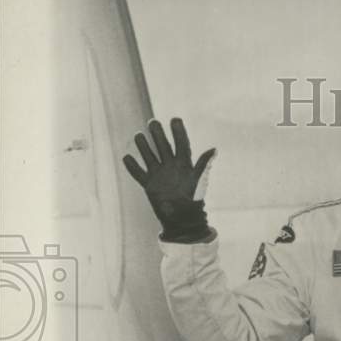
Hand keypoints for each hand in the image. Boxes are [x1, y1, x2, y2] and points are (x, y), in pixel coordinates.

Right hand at [123, 118, 215, 242]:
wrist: (183, 222)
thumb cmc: (194, 203)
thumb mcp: (199, 182)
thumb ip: (203, 165)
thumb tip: (214, 149)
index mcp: (185, 165)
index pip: (181, 144)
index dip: (178, 131)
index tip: (174, 119)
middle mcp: (171, 167)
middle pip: (163, 146)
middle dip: (157, 134)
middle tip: (152, 123)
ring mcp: (159, 175)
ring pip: (149, 156)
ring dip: (143, 146)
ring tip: (138, 136)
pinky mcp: (149, 185)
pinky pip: (138, 173)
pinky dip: (132, 166)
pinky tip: (126, 157)